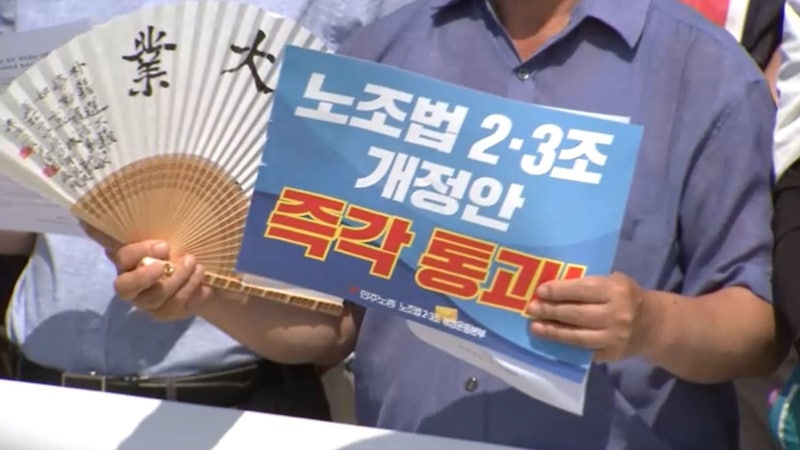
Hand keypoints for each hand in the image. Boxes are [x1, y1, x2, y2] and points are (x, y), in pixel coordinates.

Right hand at [81, 223, 211, 320]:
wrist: (195, 268)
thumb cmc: (170, 248)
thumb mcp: (155, 232)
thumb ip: (129, 226)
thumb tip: (85, 217)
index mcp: (125, 261)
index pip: (121, 258)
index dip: (139, 252)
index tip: (163, 245)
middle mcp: (131, 284)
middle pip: (126, 288)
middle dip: (147, 277)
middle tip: (171, 263)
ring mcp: (147, 302)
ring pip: (158, 297)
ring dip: (180, 279)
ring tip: (194, 263)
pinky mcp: (165, 313)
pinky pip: (177, 305)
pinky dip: (192, 288)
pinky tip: (200, 276)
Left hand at [526, 272, 651, 362]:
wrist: (651, 325)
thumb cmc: (624, 296)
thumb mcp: (613, 281)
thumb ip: (588, 284)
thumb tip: (552, 288)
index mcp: (616, 290)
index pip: (582, 290)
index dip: (559, 291)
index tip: (540, 291)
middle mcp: (616, 314)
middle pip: (576, 314)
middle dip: (550, 311)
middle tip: (531, 309)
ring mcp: (614, 337)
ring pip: (577, 336)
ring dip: (553, 332)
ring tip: (535, 327)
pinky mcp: (611, 353)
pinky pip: (583, 350)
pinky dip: (564, 346)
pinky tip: (550, 340)